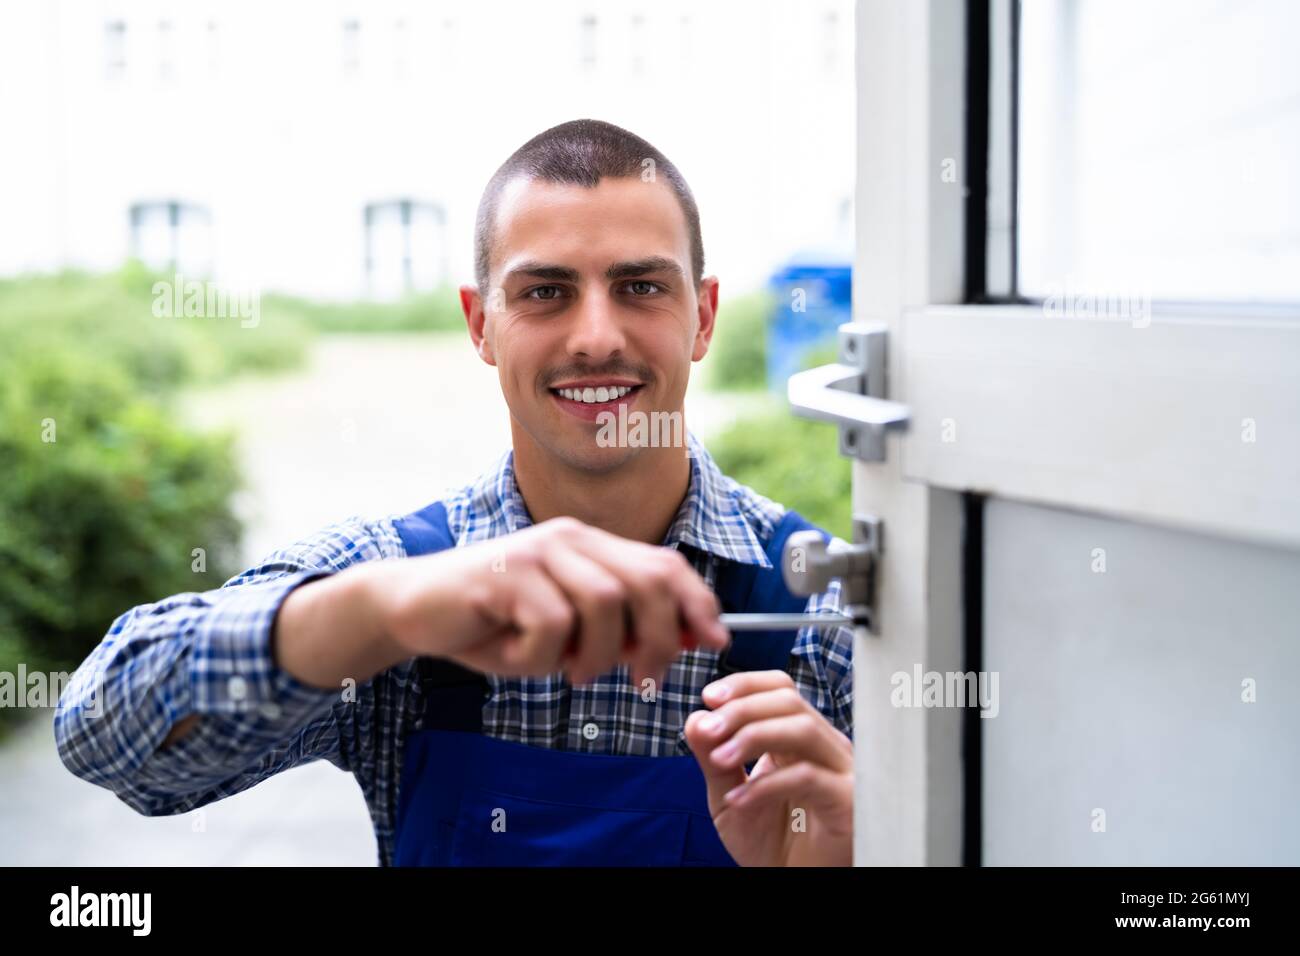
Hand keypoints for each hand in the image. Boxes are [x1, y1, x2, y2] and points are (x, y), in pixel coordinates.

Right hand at [377, 516, 729, 685]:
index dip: (698, 603)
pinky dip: (544, 656)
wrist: (415, 608)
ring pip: (605, 603)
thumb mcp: (567, 632)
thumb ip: (620, 630)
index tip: (716, 642)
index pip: (666, 565)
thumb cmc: (495, 624)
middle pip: (647, 582)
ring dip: (597, 653)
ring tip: (571, 672)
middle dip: (659, 638)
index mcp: (591, 546)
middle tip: (643, 678)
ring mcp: (537, 553)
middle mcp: (570, 539)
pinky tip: (521, 657)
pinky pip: (551, 623)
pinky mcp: (504, 574)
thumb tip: (688, 641)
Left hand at [685, 670, 852, 865]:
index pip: (779, 688)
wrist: (789, 884)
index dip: (744, 685)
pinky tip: (739, 798)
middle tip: (707, 730)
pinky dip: (767, 784)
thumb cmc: (768, 843)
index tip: (707, 698)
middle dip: (741, 709)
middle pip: (789, 700)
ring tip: (718, 758)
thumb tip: (695, 718)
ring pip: (802, 728)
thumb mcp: (727, 798)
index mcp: (797, 737)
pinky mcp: (848, 800)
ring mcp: (841, 771)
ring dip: (752, 736)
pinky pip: (808, 777)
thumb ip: (713, 760)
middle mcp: (824, 746)